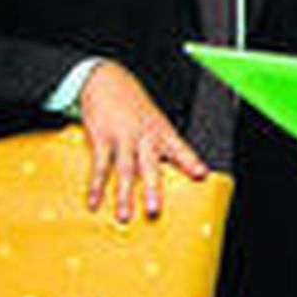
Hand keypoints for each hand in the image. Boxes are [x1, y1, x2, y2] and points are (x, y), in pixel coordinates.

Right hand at [79, 61, 207, 221]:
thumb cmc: (131, 102)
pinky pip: (100, 166)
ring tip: (124, 216)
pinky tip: (94, 201)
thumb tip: (168, 166)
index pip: (181, 149)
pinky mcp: (103, 139)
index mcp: (161, 131)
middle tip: (154, 211)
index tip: (202, 175)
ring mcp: (124, 138)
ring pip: (125, 171)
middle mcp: (145, 136)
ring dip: (124, 195)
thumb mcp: (153, 119)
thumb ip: (160, 143)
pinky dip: (96, 186)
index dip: (192, 162)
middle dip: (154, 190)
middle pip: (150, 166)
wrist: (106, 80)